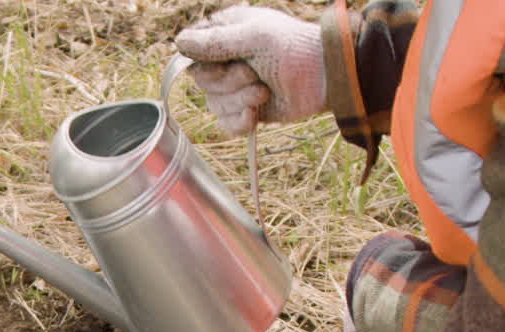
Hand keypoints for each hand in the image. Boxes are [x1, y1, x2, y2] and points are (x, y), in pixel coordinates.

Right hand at [175, 5, 324, 135]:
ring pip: (214, 105)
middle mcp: (226, 61)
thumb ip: (215, 41)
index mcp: (225, 35)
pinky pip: (227, 125)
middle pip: (201, 82)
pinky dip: (240, 122)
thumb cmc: (293, 47)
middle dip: (227, 83)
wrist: (326, 77)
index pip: (191, 52)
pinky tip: (256, 115)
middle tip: (254, 74)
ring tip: (264, 92)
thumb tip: (178, 42)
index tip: (223, 63)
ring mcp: (236, 88)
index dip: (202, 63)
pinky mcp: (246, 110)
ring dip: (239, 102)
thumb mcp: (254, 37)